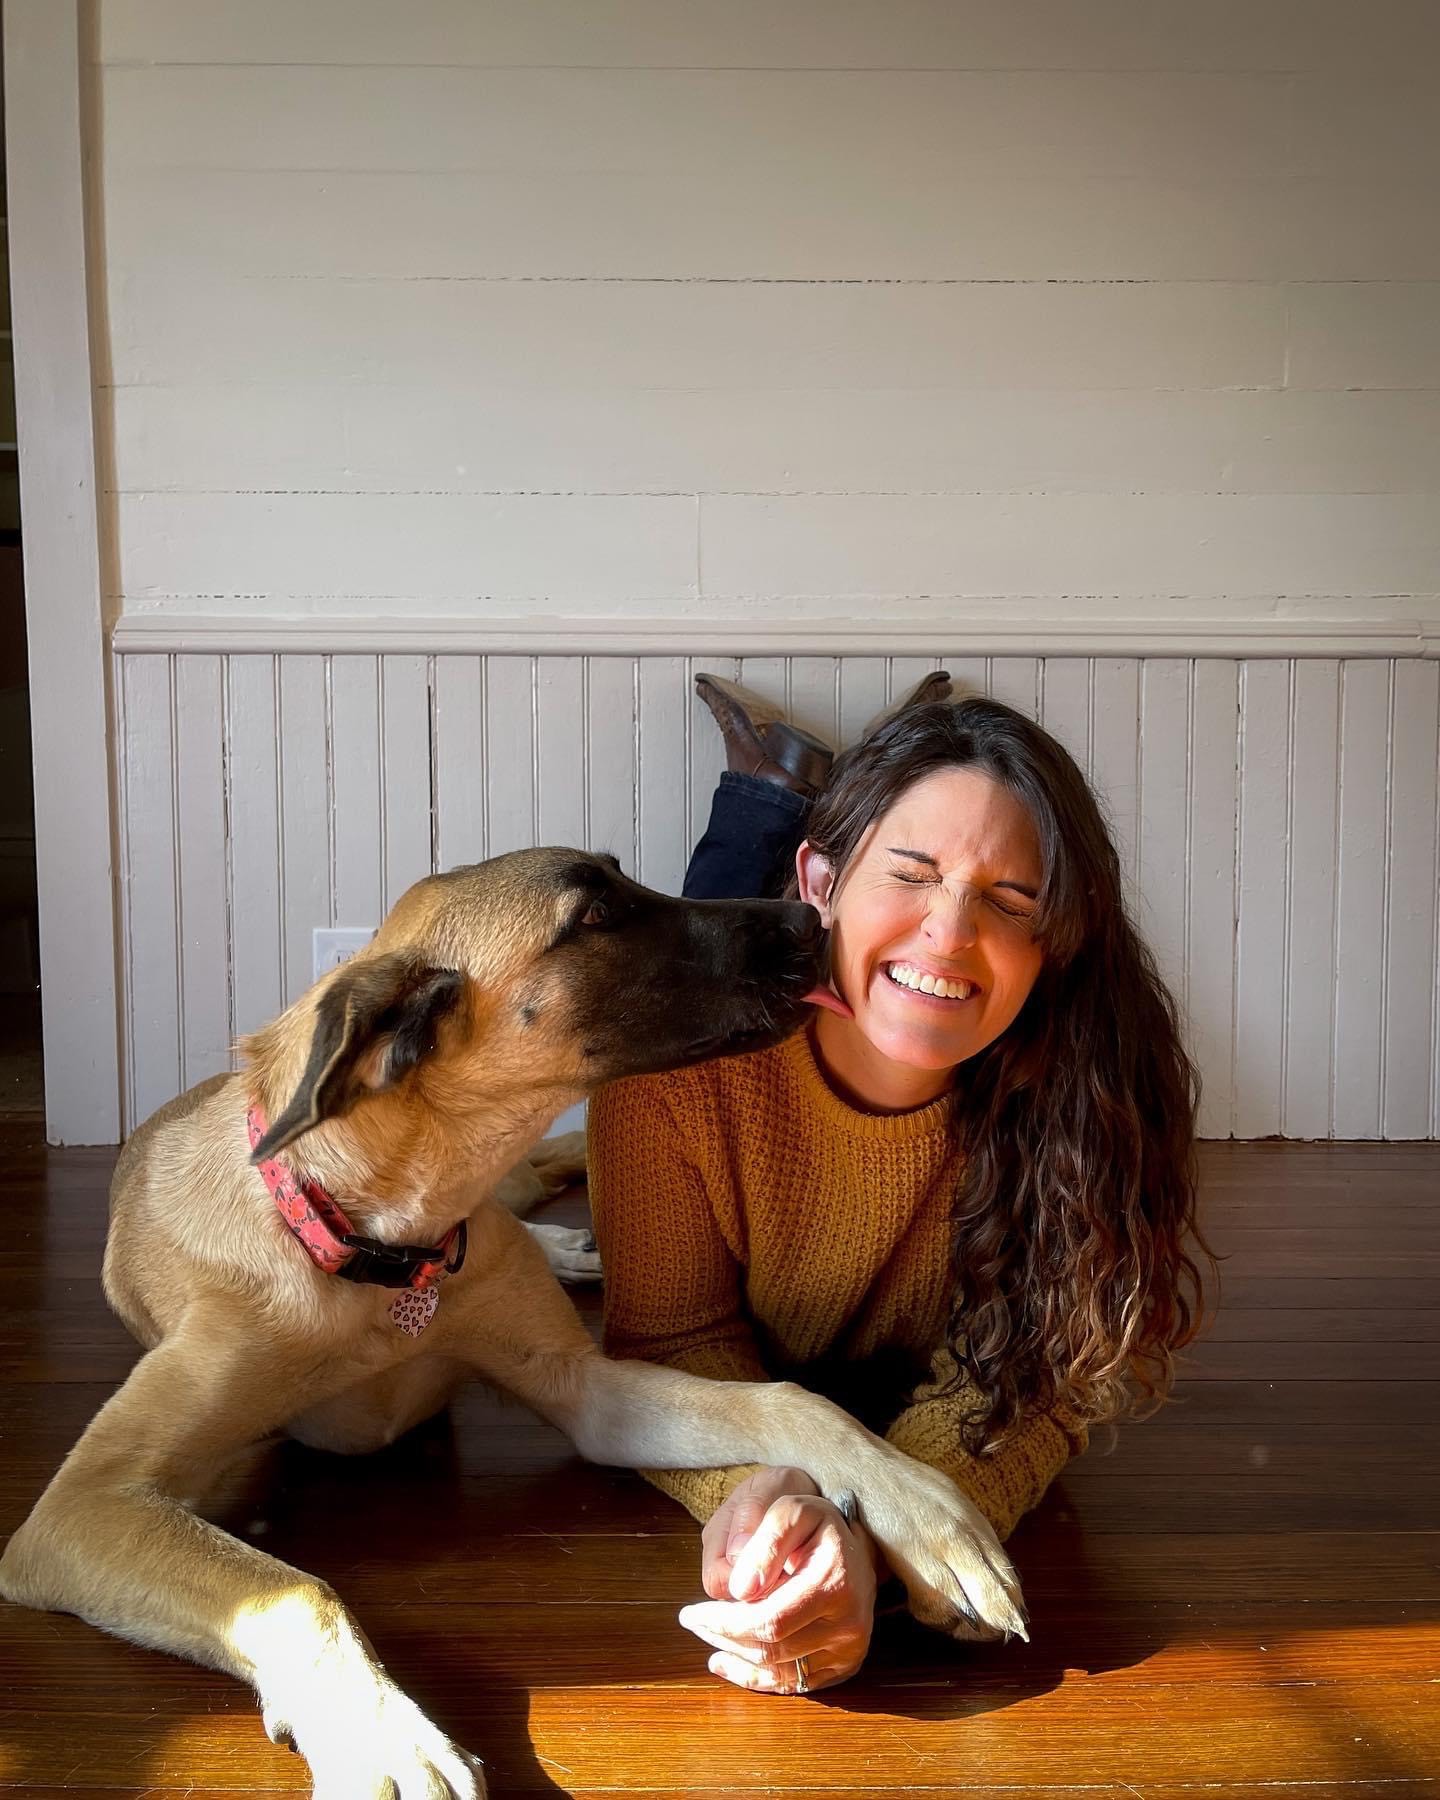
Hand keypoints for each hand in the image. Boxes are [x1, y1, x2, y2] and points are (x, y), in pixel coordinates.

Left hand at [681, 1466, 878, 1693]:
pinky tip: (726, 1661)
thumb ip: (766, 1542)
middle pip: (771, 1649)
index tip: (690, 1612)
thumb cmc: (816, 1526)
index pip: (769, 1619)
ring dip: (735, 1656)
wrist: (856, 1546)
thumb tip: (740, 1588)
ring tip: (708, 1636)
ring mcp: (849, 1649)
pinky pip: (794, 1684)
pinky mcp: (844, 1665)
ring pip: (779, 1671)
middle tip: (693, 1622)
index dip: (723, 1621)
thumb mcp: (792, 1511)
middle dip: (724, 1637)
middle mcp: (849, 1623)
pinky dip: (755, 1678)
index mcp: (835, 1581)